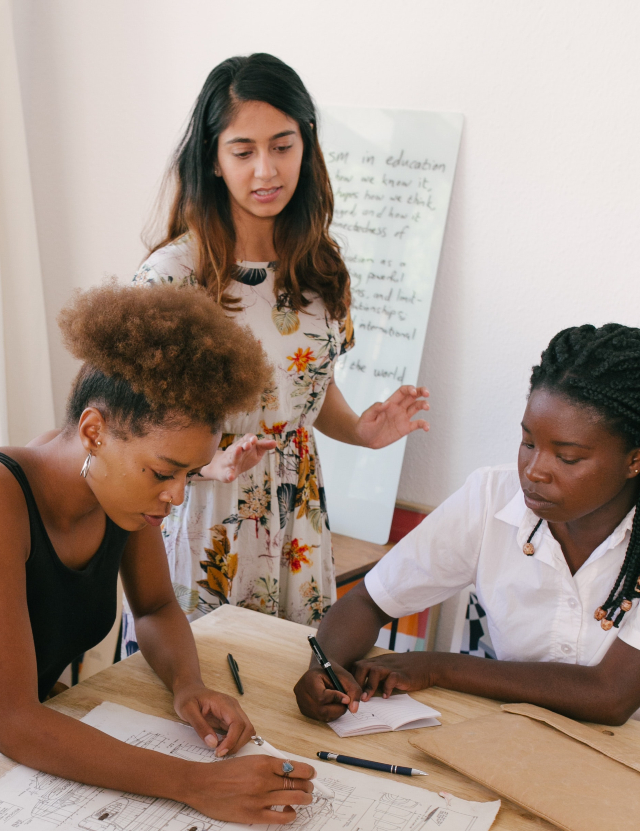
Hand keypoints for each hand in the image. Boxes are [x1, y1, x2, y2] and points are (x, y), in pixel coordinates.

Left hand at [173, 683, 253, 756]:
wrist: (189, 690)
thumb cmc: (187, 698)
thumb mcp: (188, 711)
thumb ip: (200, 727)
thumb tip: (213, 743)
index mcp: (223, 703)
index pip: (237, 723)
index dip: (232, 740)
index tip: (219, 752)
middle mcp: (233, 706)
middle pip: (247, 728)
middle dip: (236, 744)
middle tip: (219, 753)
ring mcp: (234, 712)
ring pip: (247, 731)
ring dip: (237, 743)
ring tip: (220, 749)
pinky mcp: (232, 718)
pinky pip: (240, 731)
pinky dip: (235, 741)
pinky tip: (222, 744)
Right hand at [184, 754, 314, 823]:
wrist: (202, 784)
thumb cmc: (223, 772)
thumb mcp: (248, 760)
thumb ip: (268, 765)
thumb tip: (288, 770)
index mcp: (262, 762)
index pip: (295, 767)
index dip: (308, 772)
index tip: (311, 774)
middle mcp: (263, 779)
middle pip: (297, 783)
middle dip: (308, 786)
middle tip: (309, 787)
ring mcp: (259, 798)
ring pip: (294, 798)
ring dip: (304, 799)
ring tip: (305, 799)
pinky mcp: (254, 814)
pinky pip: (281, 817)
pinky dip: (290, 814)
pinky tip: (290, 811)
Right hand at [196, 435, 276, 482]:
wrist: (223, 468)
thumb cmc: (243, 458)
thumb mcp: (255, 451)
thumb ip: (263, 446)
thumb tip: (275, 442)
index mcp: (244, 445)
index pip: (248, 439)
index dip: (251, 439)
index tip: (254, 440)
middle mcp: (236, 451)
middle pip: (240, 446)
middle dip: (244, 445)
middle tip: (248, 445)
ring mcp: (230, 462)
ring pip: (232, 457)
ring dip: (235, 453)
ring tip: (238, 450)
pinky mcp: (226, 472)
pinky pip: (227, 473)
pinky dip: (229, 474)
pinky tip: (231, 476)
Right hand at [294, 665, 362, 721]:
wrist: (323, 671)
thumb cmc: (334, 673)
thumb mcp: (346, 677)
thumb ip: (353, 690)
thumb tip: (354, 709)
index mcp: (309, 679)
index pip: (321, 696)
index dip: (336, 699)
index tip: (347, 698)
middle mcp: (301, 691)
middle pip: (321, 709)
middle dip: (337, 708)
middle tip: (346, 701)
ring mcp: (301, 702)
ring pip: (321, 715)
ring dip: (335, 712)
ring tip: (340, 702)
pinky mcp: (303, 710)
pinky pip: (319, 718)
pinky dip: (330, 714)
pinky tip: (333, 705)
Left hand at [352, 653, 434, 699]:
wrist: (428, 664)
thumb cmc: (407, 669)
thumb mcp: (389, 668)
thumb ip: (377, 676)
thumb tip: (363, 691)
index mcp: (378, 662)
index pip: (358, 665)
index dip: (351, 678)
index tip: (348, 691)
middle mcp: (383, 663)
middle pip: (362, 666)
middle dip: (356, 682)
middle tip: (354, 697)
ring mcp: (393, 667)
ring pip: (375, 671)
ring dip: (369, 686)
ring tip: (366, 699)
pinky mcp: (403, 674)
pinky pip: (392, 678)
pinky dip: (387, 688)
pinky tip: (386, 697)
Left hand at [355, 386, 428, 448]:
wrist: (364, 439)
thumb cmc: (363, 426)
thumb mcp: (366, 416)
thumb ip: (375, 408)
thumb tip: (386, 403)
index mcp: (390, 403)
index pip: (402, 392)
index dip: (409, 389)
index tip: (414, 392)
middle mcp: (398, 408)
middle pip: (413, 396)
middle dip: (421, 392)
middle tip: (427, 393)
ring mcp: (403, 418)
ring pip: (417, 407)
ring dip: (424, 405)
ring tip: (427, 407)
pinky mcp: (405, 429)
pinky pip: (417, 424)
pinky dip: (424, 424)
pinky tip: (427, 428)